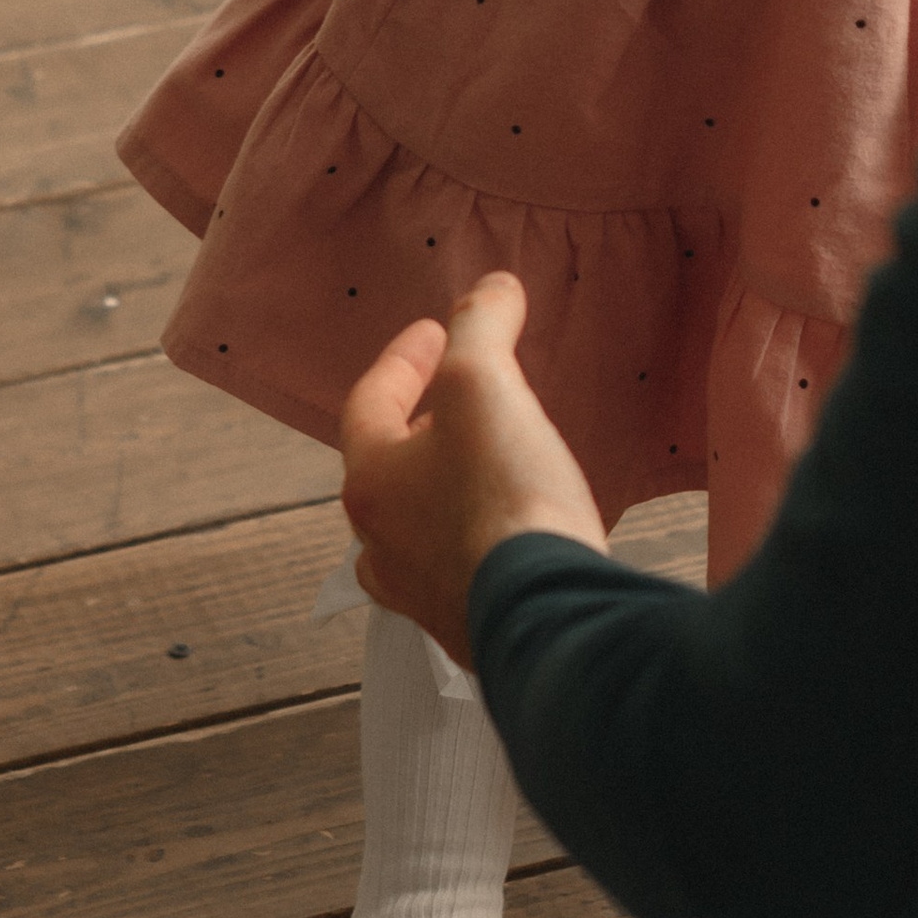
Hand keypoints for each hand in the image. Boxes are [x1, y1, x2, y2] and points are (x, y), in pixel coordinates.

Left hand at [340, 274, 608, 662]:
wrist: (547, 616)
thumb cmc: (504, 498)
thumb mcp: (487, 386)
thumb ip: (481, 328)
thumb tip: (490, 289)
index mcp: (371, 483)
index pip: (370, 402)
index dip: (404, 358)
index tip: (437, 331)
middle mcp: (383, 545)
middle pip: (387, 472)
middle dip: (420, 426)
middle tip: (458, 396)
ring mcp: (425, 595)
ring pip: (416, 530)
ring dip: (443, 489)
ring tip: (485, 466)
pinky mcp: (471, 628)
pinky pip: (462, 569)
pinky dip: (478, 537)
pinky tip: (515, 530)